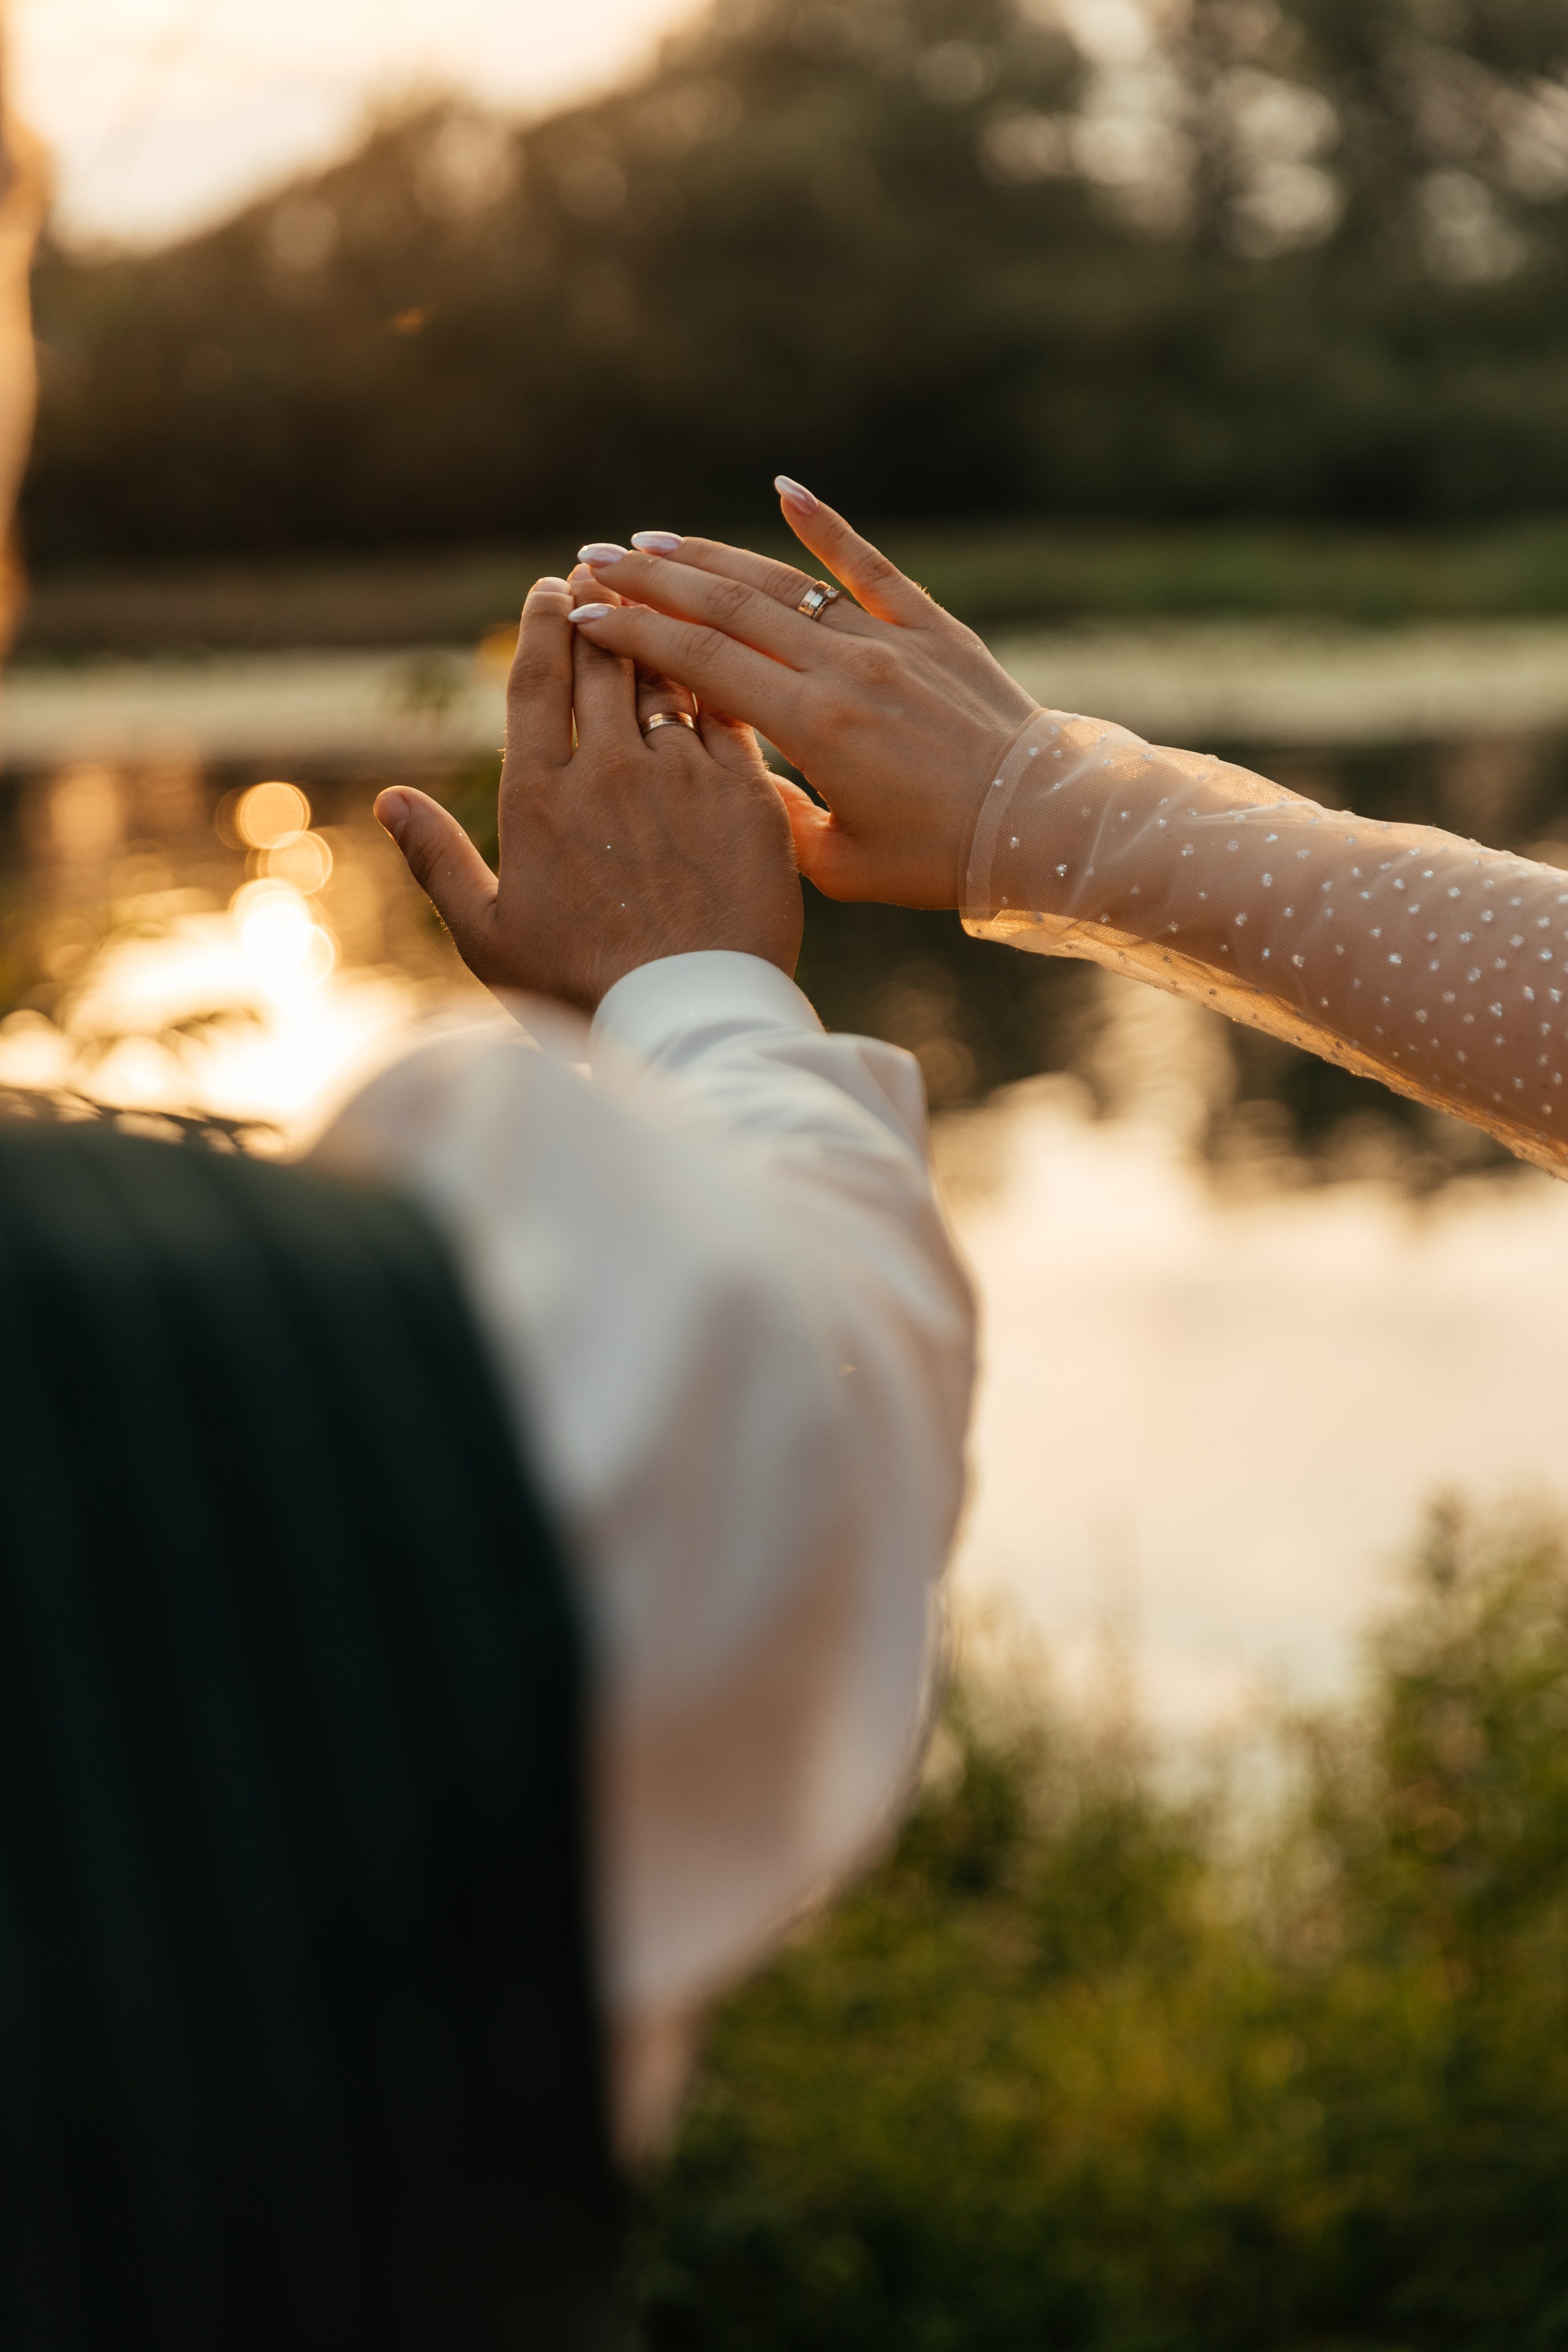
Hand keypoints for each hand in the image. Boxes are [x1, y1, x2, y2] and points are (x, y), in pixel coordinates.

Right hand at [375, 575, 801, 1011]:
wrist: (690, 1022)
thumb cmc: (582, 991)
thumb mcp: (488, 936)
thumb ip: (438, 860)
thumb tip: (388, 800)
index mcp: (539, 798)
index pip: (537, 681)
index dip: (545, 622)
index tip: (552, 587)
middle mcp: (609, 772)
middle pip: (603, 661)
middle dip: (603, 606)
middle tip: (605, 572)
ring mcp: (684, 780)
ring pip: (669, 676)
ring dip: (662, 630)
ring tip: (660, 600)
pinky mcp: (749, 797)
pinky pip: (732, 713)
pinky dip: (721, 678)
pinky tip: (722, 660)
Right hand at [566, 485, 1038, 908]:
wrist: (1042, 828)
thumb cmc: (940, 862)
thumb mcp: (843, 867)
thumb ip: (778, 822)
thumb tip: (737, 782)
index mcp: (815, 730)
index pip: (702, 666)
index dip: (635, 638)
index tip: (580, 618)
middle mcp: (845, 670)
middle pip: (727, 610)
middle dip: (650, 583)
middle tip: (592, 560)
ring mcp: (890, 642)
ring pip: (782, 583)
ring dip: (710, 557)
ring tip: (650, 541)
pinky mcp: (934, 628)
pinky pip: (870, 565)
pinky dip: (825, 524)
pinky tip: (783, 486)